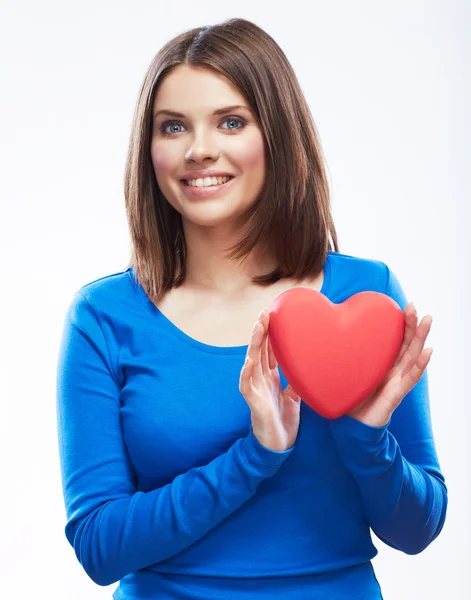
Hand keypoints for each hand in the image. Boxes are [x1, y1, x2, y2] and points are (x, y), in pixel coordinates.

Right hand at [239, 309, 301, 451]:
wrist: (278, 447)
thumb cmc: (284, 422)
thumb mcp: (295, 397)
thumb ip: (296, 381)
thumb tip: (308, 365)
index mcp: (271, 378)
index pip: (269, 351)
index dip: (270, 334)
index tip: (273, 315)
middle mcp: (261, 380)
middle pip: (259, 351)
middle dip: (261, 331)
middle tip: (265, 312)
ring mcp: (256, 390)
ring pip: (252, 362)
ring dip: (254, 344)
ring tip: (258, 327)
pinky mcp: (253, 403)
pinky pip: (247, 386)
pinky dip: (246, 373)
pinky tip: (249, 360)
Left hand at [347, 302, 433, 426]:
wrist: (351, 427)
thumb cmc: (348, 398)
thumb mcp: (342, 372)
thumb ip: (338, 356)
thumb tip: (318, 334)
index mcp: (380, 363)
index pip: (393, 339)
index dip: (399, 323)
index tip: (400, 305)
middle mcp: (391, 370)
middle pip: (406, 343)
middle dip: (412, 324)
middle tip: (414, 306)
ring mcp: (396, 381)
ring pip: (412, 356)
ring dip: (421, 337)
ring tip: (428, 320)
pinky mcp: (396, 394)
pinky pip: (410, 378)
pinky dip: (420, 365)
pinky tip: (428, 352)